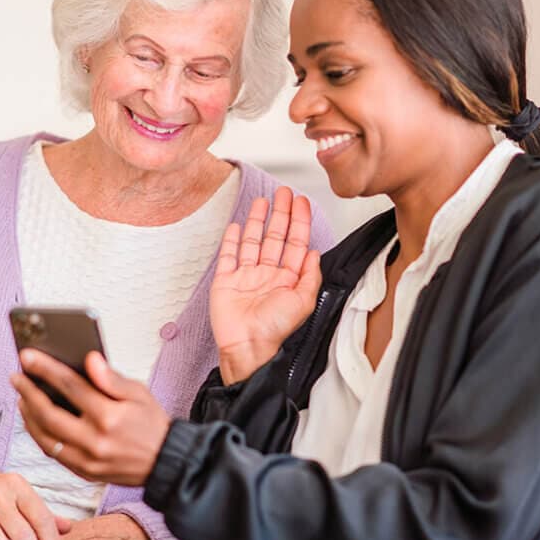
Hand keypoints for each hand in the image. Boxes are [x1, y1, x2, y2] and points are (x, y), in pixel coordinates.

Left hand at [11, 350, 170, 486]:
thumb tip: (89, 359)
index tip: (27, 356)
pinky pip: (52, 453)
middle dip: (28, 392)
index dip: (46, 369)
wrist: (166, 463)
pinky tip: (34, 420)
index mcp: (110, 417)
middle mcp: (95, 441)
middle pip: (49, 414)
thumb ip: (111, 378)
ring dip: (28, 415)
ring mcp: (87, 460)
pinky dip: (39, 435)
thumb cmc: (152, 425)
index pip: (71, 387)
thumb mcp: (139, 393)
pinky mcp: (84, 472)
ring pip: (45, 437)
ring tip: (22, 396)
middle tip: (16, 376)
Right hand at [210, 187, 321, 383]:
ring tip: (262, 201)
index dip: (299, 221)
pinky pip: (228, 256)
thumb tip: (314, 252)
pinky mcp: (225, 281)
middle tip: (283, 193)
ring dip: (257, 220)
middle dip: (280, 213)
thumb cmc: (274, 330)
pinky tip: (235, 226)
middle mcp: (267, 275)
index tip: (301, 202)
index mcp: (287, 279)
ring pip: (252, 241)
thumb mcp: (303, 301)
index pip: (295, 243)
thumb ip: (311, 276)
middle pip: (275, 237)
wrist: (246, 345)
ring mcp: (245, 277)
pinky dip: (231, 240)